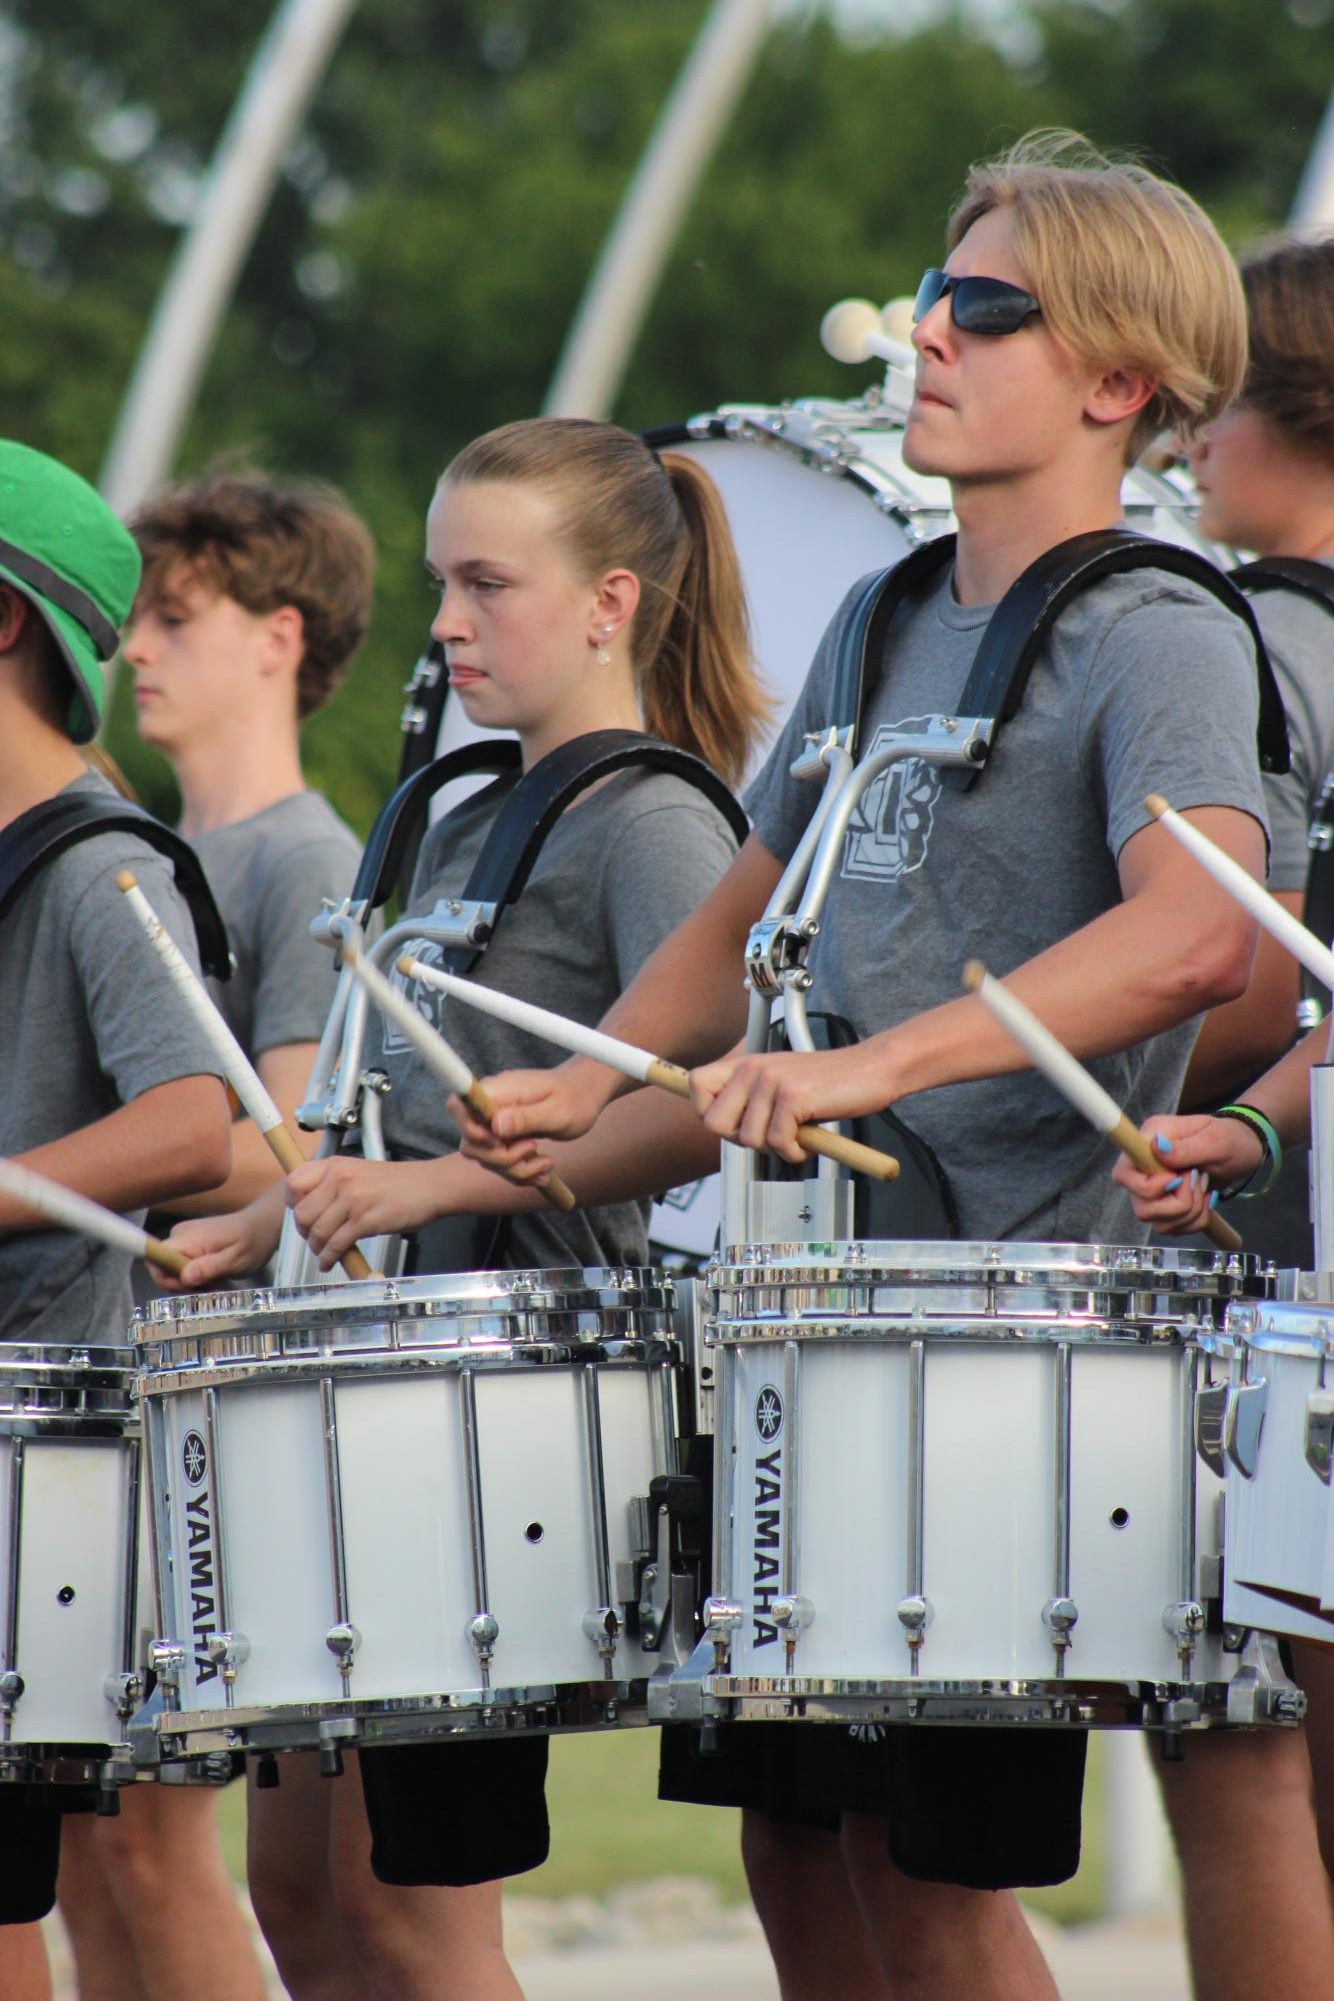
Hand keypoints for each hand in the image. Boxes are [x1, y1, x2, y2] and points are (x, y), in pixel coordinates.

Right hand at [157, 1201, 280, 1290]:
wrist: (262, 1225)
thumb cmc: (252, 1241)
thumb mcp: (235, 1259)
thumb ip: (209, 1267)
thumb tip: (184, 1277)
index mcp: (188, 1237)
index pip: (155, 1258)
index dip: (165, 1278)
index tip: (190, 1287)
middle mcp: (179, 1235)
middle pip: (161, 1268)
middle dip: (181, 1285)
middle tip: (208, 1290)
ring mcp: (182, 1238)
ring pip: (170, 1270)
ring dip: (189, 1283)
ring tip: (214, 1283)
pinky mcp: (188, 1243)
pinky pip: (179, 1265)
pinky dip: (193, 1276)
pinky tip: (211, 1278)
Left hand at [285, 1156, 443, 1271]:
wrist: (430, 1186)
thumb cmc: (399, 1182)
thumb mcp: (360, 1172)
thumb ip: (335, 1184)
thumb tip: (312, 1207)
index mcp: (335, 1165)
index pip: (294, 1184)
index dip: (294, 1204)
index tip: (303, 1215)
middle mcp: (340, 1180)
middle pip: (302, 1214)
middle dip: (305, 1233)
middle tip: (314, 1239)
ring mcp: (352, 1200)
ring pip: (317, 1232)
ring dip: (317, 1249)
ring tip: (324, 1253)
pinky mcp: (365, 1221)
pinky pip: (335, 1245)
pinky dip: (329, 1259)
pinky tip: (331, 1262)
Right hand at [452, 1057, 618, 1178]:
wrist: (586, 1095)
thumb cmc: (576, 1098)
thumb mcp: (557, 1111)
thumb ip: (526, 1117)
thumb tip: (496, 1124)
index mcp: (499, 1090)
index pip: (459, 1105)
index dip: (469, 1129)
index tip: (498, 1141)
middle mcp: (491, 1106)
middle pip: (471, 1142)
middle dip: (501, 1158)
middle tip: (533, 1150)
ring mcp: (496, 1122)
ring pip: (486, 1158)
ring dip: (516, 1169)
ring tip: (546, 1163)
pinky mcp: (504, 1136)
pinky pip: (501, 1163)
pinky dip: (520, 1173)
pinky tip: (542, 1170)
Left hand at [689, 1042, 887, 1162]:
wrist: (872, 1069)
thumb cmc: (829, 1082)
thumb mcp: (780, 1083)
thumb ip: (751, 1098)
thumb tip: (720, 1124)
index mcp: (747, 1062)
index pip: (696, 1083)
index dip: (707, 1111)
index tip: (732, 1122)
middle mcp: (754, 1067)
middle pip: (715, 1122)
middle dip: (741, 1140)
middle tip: (770, 1136)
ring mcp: (773, 1080)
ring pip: (748, 1138)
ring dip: (775, 1148)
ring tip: (796, 1136)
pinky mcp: (794, 1096)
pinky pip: (778, 1142)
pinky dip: (795, 1152)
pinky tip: (808, 1141)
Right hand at [1111, 1114, 1263, 1234]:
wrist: (1243, 1151)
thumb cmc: (1229, 1138)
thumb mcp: (1214, 1140)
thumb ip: (1185, 1148)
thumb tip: (1157, 1148)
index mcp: (1148, 1142)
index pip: (1122, 1174)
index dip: (1146, 1187)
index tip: (1176, 1178)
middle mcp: (1143, 1168)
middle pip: (1142, 1206)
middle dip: (1178, 1203)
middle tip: (1199, 1181)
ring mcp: (1153, 1190)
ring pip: (1158, 1222)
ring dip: (1190, 1212)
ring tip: (1204, 1189)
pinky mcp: (1166, 1207)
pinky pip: (1173, 1228)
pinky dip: (1195, 1221)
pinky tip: (1205, 1200)